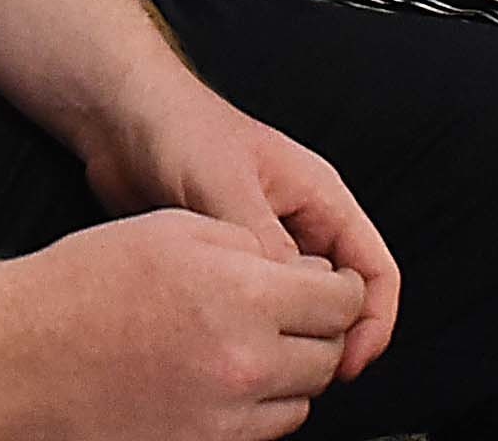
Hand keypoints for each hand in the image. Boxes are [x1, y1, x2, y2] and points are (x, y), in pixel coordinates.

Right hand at [4, 210, 371, 438]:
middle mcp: (244, 365)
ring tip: (252, 343)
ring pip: (300, 402)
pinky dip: (257, 410)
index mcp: (245, 297)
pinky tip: (225, 379)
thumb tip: (298, 269)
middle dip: (320, 330)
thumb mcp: (178, 230)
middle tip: (295, 310)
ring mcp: (222, 420)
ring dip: (291, 373)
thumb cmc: (86, 285)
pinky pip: (259, 436)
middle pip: (328, 357)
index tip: (331, 283)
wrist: (18, 358)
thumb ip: (251, 246)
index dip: (341, 286)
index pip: (342, 301)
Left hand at [86, 78, 397, 386]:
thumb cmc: (179, 129)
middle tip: (300, 374)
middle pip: (341, 297)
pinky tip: (229, 345)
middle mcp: (299, 224)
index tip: (347, 363)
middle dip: (330, 339)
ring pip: (297, 309)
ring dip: (288, 338)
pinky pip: (255, 311)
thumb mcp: (226, 185)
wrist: (123, 123)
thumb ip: (262, 241)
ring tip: (262, 363)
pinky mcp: (229, 267)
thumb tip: (289, 299)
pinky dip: (252, 333)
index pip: (373, 269)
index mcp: (318, 197)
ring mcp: (265, 246)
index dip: (372, 322)